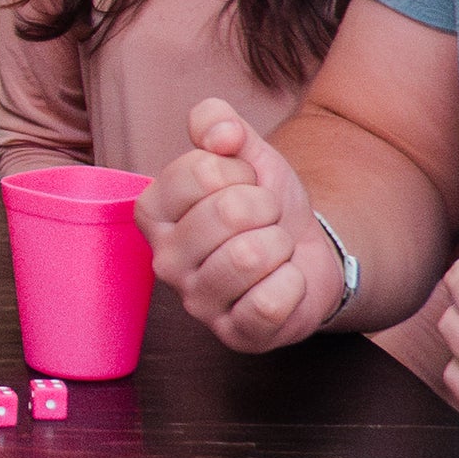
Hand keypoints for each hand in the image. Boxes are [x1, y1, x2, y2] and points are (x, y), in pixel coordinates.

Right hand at [136, 97, 339, 351]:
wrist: (305, 250)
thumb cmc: (263, 203)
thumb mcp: (246, 152)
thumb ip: (219, 122)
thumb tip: (220, 135)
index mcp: (153, 211)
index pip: (201, 170)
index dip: (240, 171)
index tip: (244, 186)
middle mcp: (164, 261)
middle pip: (228, 211)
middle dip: (266, 208)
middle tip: (264, 221)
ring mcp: (197, 303)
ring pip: (250, 256)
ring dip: (280, 244)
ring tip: (272, 251)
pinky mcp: (234, 335)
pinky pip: (272, 300)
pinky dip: (293, 284)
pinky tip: (282, 283)